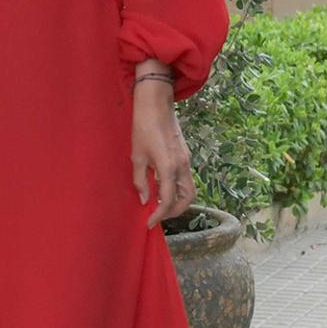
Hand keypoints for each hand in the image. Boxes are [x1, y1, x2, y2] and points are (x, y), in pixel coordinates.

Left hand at [131, 81, 194, 229]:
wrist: (156, 103)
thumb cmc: (142, 127)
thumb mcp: (136, 156)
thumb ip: (141, 181)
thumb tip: (145, 200)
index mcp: (169, 167)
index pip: (168, 200)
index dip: (159, 215)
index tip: (148, 223)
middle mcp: (182, 165)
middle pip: (187, 198)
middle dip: (174, 211)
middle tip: (157, 216)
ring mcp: (186, 159)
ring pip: (190, 189)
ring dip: (178, 201)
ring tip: (160, 205)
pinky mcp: (185, 154)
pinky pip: (186, 178)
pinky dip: (177, 189)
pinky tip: (162, 189)